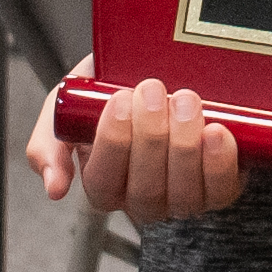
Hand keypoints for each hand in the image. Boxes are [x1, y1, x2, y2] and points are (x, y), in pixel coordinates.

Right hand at [28, 65, 243, 222]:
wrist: (166, 72)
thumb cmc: (114, 93)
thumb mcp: (71, 107)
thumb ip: (50, 142)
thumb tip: (55, 188)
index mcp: (104, 182)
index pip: (103, 181)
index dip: (113, 143)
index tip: (119, 99)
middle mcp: (143, 198)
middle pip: (145, 189)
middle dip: (150, 137)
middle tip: (153, 90)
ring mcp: (182, 197)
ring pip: (183, 192)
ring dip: (184, 145)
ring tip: (184, 100)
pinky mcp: (219, 189)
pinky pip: (221, 190)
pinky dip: (219, 162)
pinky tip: (217, 130)